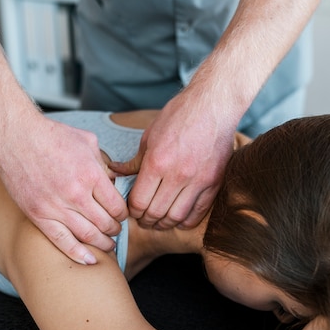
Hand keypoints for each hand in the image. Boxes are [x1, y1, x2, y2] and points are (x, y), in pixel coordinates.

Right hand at [0, 112, 127, 264]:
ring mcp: (56, 207)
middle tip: (116, 230)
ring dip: (102, 243)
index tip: (122, 214)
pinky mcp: (39, 215)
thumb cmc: (52, 136)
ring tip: (107, 245)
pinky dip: (77, 254)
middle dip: (115, 229)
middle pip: (105, 223)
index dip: (123, 214)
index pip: (117, 206)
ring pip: (87, 235)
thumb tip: (113, 183)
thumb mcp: (88, 142)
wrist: (15, 137)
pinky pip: (61, 241)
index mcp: (91, 175)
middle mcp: (75, 194)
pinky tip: (89, 260)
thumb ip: (103, 165)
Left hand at [110, 88, 234, 229]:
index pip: (138, 201)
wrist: (213, 105)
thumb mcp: (149, 136)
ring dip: (163, 224)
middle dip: (145, 220)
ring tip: (158, 222)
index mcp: (157, 162)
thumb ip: (134, 162)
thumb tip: (115, 173)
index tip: (131, 211)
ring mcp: (198, 180)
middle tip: (142, 219)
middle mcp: (178, 175)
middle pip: (155, 213)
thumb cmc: (179, 116)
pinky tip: (177, 219)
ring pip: (176, 217)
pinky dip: (185, 221)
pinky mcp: (214, 183)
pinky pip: (197, 213)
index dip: (132, 211)